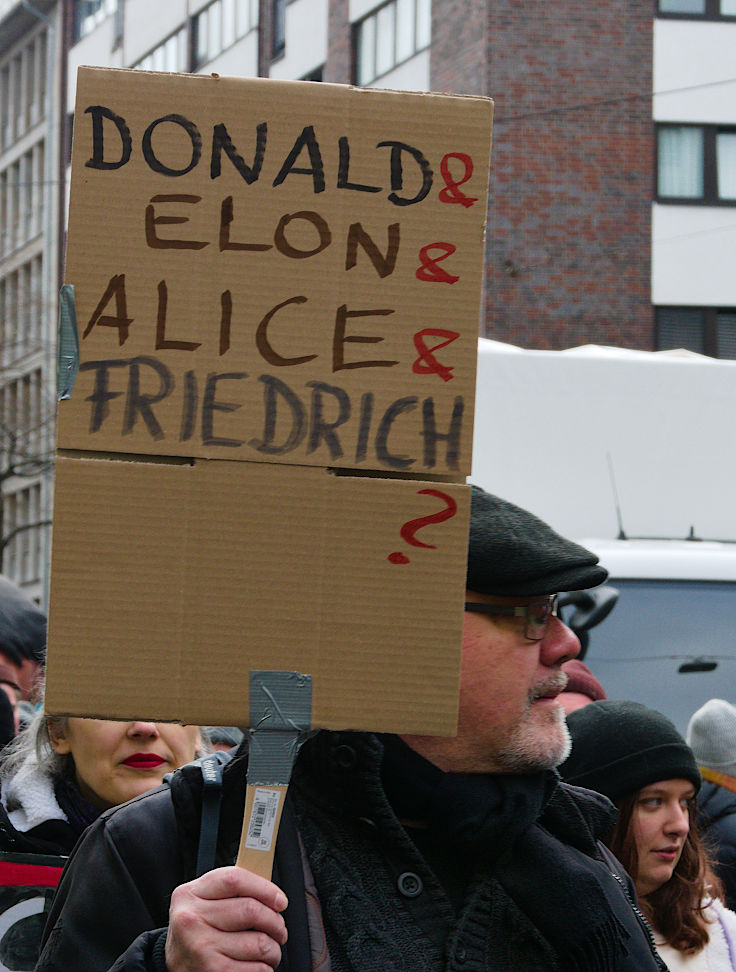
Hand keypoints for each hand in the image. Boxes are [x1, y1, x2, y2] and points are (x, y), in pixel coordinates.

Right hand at [164, 866, 287, 970]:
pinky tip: (259, 965)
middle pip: (251, 910)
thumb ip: (230, 892)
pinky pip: (255, 968)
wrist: (175, 966)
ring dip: (274, 949)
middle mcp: (192, 919)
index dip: (265, 888)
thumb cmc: (197, 930)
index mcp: (190, 894)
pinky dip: (265, 968)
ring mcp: (201, 947)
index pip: (235, 879)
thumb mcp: (203, 903)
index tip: (280, 901)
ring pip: (259, 942)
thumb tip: (270, 892)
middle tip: (279, 929)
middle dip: (275, 922)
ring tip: (271, 950)